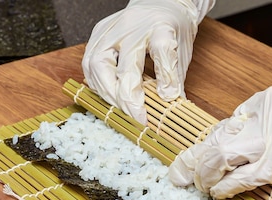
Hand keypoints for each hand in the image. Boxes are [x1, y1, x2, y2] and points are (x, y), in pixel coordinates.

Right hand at [82, 0, 205, 124]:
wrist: (158, 4)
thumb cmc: (170, 30)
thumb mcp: (182, 52)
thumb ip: (175, 80)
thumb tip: (171, 109)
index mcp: (161, 27)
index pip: (162, 50)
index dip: (164, 80)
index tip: (164, 101)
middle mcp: (132, 26)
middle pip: (120, 63)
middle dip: (124, 96)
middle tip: (135, 116)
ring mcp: (111, 29)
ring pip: (97, 65)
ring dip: (107, 92)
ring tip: (121, 109)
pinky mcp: (98, 33)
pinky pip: (89, 63)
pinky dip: (97, 84)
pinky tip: (109, 95)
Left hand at [169, 84, 271, 197]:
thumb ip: (265, 126)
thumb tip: (239, 146)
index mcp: (263, 101)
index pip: (223, 125)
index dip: (207, 146)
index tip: (197, 159)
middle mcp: (260, 118)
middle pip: (214, 139)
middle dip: (192, 160)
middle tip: (181, 175)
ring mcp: (268, 141)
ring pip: (219, 158)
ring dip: (204, 176)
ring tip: (200, 186)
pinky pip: (240, 179)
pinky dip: (224, 188)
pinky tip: (218, 193)